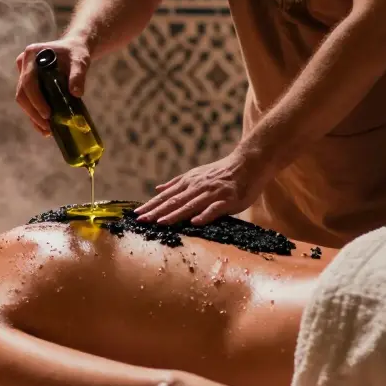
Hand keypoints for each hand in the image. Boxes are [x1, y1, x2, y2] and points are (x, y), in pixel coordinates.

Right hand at [15, 37, 91, 136]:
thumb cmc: (76, 52)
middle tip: (47, 126)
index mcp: (31, 55)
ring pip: (23, 99)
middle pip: (22, 93)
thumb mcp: (80, 60)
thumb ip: (78, 74)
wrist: (73, 48)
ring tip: (47, 130)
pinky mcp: (28, 84)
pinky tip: (44, 128)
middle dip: (33, 112)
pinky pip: (28, 101)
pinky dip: (35, 114)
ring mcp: (24, 74)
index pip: (28, 81)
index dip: (36, 100)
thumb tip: (77, 93)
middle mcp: (23, 64)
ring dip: (33, 116)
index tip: (47, 114)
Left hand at [135, 150, 266, 225]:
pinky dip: (204, 215)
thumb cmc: (222, 172)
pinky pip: (215, 209)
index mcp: (189, 182)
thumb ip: (177, 183)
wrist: (249, 163)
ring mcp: (213, 193)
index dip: (151, 205)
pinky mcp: (228, 199)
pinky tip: (195, 223)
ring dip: (175, 214)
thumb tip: (157, 189)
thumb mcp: (196, 174)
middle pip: (174, 201)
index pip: (166, 196)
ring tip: (161, 222)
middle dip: (157, 211)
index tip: (136, 214)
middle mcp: (198, 187)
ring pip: (191, 205)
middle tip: (141, 220)